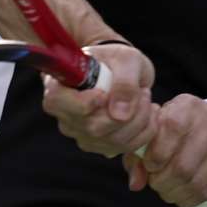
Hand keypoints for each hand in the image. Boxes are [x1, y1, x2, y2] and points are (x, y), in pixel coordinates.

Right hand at [41, 42, 155, 157]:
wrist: (123, 70)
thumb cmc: (117, 59)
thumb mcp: (125, 59)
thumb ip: (124, 83)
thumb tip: (120, 115)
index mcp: (59, 87)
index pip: (57, 103)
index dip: (83, 103)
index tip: (104, 93)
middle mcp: (66, 115)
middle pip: (93, 128)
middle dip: (127, 112)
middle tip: (143, 92)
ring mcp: (82, 134)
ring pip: (113, 141)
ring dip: (140, 120)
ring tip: (146, 98)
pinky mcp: (101, 145)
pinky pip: (125, 147)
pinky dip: (145, 131)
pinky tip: (149, 113)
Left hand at [123, 94, 206, 206]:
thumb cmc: (186, 133)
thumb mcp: (161, 132)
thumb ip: (140, 154)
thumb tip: (136, 183)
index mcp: (188, 106)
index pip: (167, 133)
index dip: (153, 159)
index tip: (151, 167)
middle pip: (181, 166)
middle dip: (162, 184)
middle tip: (158, 186)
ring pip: (196, 182)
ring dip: (176, 195)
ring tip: (171, 193)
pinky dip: (194, 200)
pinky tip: (187, 196)